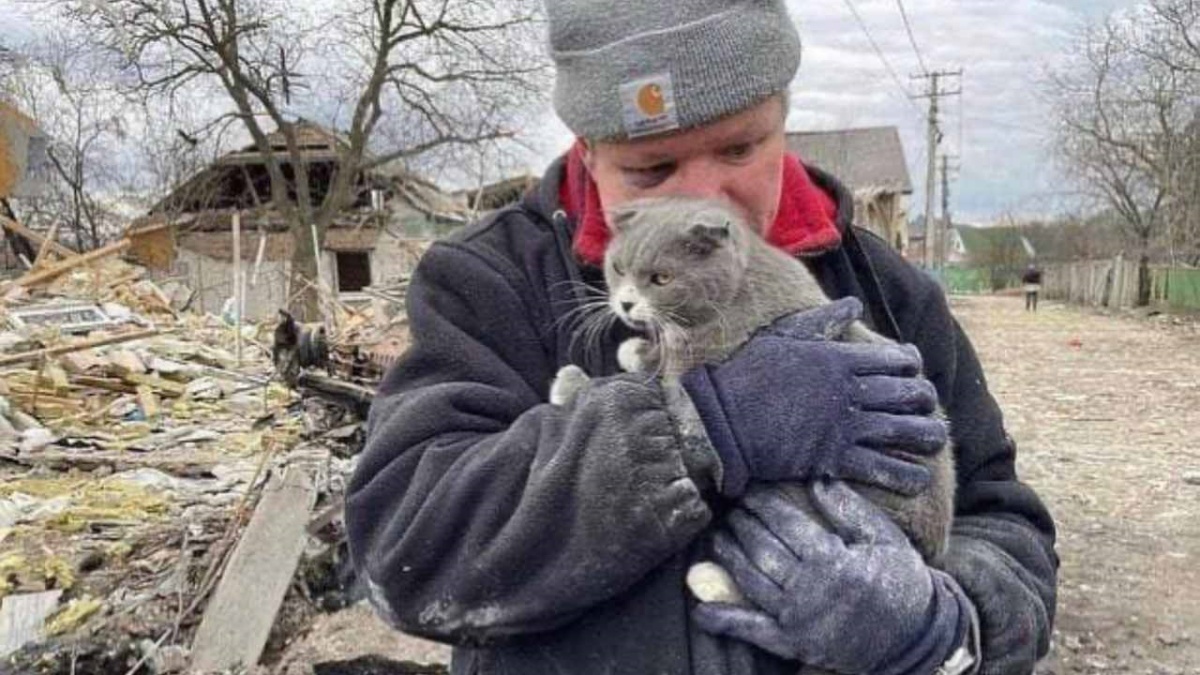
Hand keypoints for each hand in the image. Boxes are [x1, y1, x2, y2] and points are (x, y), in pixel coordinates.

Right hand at [680, 297, 947, 496]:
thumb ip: (822, 321)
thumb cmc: (748, 375)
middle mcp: (849, 391)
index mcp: (838, 359)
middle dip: (925, 400)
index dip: (912, 365)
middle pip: (908, 393)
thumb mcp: (783, 337)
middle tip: (926, 406)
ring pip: (905, 430)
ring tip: (934, 439)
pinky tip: (918, 477)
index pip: (895, 359)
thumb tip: (854, 303)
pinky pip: (884, 468)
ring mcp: (844, 426)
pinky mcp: (835, 458)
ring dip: (928, 436)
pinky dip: (907, 475)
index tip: (913, 370)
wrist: (722, 421)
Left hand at [693, 482, 972, 674]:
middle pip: (762, 548)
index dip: (762, 503)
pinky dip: (723, 620)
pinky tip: (701, 608)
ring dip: (729, 556)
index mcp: (833, 560)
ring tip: (718, 535)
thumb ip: (849, 508)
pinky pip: (751, 630)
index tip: (748, 487)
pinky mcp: (791, 642)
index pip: (784, 523)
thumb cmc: (901, 579)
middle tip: (730, 506)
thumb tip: (817, 478)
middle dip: (742, 523)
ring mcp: (797, 619)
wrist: (915, 636)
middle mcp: (809, 590)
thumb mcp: (884, 538)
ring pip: (750, 580)